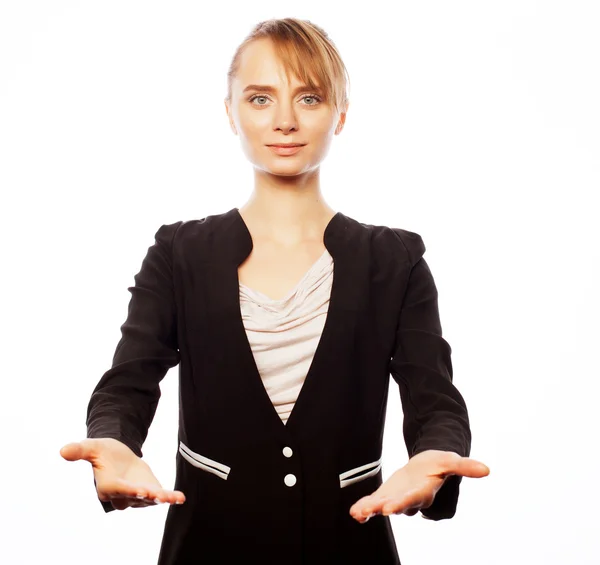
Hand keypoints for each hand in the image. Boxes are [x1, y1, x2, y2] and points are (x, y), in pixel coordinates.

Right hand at [60, 438, 185, 509]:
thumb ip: (80, 450)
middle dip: (146, 497)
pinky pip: (160, 497)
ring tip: (172, 497)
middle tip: (156, 495)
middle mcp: (121, 495)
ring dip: (161, 499)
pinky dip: (170, 498)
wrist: (118, 454)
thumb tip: (63, 450)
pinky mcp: (149, 492)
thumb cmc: (103, 451)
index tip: (139, 490)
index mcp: (107, 486)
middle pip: (135, 498)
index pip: (118, 490)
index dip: (128, 490)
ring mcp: (137, 496)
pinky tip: (180, 498)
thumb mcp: (93, 447)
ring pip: (149, 499)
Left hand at [349, 450, 489, 522]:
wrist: (427, 465)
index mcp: (425, 491)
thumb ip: (465, 466)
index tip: (390, 507)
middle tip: (377, 510)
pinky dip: (365, 508)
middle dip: (387, 507)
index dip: (403, 503)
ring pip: (383, 506)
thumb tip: (486, 469)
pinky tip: (355, 513)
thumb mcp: (451, 460)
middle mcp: (411, 499)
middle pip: (398, 505)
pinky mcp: (387, 495)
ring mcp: (397, 498)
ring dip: (371, 509)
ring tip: (358, 513)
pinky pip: (375, 503)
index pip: (414, 499)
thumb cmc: (439, 463)